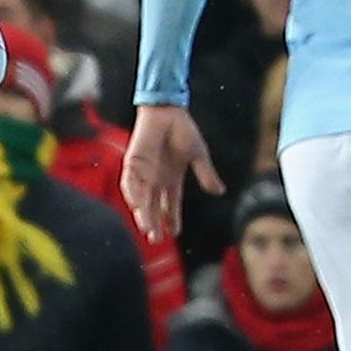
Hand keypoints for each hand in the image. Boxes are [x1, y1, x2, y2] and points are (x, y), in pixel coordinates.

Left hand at [120, 104, 224, 240]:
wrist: (168, 109)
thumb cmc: (183, 129)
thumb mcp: (198, 155)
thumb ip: (206, 174)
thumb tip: (220, 192)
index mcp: (171, 178)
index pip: (171, 204)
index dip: (171, 219)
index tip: (174, 234)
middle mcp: (156, 178)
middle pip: (153, 206)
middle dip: (154, 223)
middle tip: (156, 240)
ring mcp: (144, 170)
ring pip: (141, 198)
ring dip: (143, 213)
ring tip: (147, 229)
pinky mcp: (133, 160)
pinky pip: (130, 180)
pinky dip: (132, 193)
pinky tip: (136, 205)